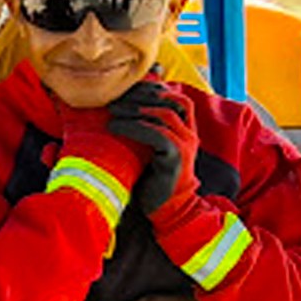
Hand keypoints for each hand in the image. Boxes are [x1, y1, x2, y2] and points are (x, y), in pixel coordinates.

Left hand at [106, 81, 198, 218]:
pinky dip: (134, 128)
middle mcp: (189, 134)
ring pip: (164, 114)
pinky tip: (114, 127)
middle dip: (140, 94)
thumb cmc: (150, 182)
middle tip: (114, 97)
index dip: (151, 88)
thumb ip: (140, 132)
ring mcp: (186, 145)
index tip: (124, 89)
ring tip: (111, 110)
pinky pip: (157, 134)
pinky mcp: (177, 158)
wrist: (166, 211)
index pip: (173, 96)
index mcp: (184, 129)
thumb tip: (114, 113)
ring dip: (134, 109)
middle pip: (170, 100)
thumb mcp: (145, 150)